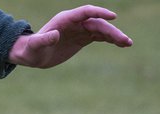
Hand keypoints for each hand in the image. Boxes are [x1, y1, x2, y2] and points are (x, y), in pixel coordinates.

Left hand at [8, 5, 132, 68]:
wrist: (32, 55)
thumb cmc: (31, 50)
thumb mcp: (35, 46)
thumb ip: (44, 39)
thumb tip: (55, 35)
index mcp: (65, 19)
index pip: (86, 12)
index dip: (99, 13)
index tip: (113, 17)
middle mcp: (75, 22)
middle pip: (97, 23)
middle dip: (111, 31)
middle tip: (124, 40)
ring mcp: (80, 30)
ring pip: (101, 30)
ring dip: (115, 36)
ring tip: (128, 43)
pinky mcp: (83, 39)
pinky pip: (100, 37)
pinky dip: (110, 40)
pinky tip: (122, 44)